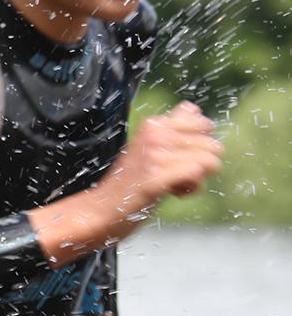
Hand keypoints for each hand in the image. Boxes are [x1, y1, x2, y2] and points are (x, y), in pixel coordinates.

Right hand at [104, 101, 223, 203]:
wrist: (104, 208)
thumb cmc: (130, 179)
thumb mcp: (149, 145)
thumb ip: (171, 125)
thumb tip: (192, 107)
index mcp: (153, 124)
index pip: (203, 123)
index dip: (200, 144)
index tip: (180, 156)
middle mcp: (154, 134)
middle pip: (212, 145)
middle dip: (202, 164)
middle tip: (177, 174)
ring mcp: (154, 156)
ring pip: (209, 161)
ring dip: (198, 179)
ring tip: (175, 183)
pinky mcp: (155, 178)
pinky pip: (196, 174)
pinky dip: (192, 188)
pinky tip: (174, 192)